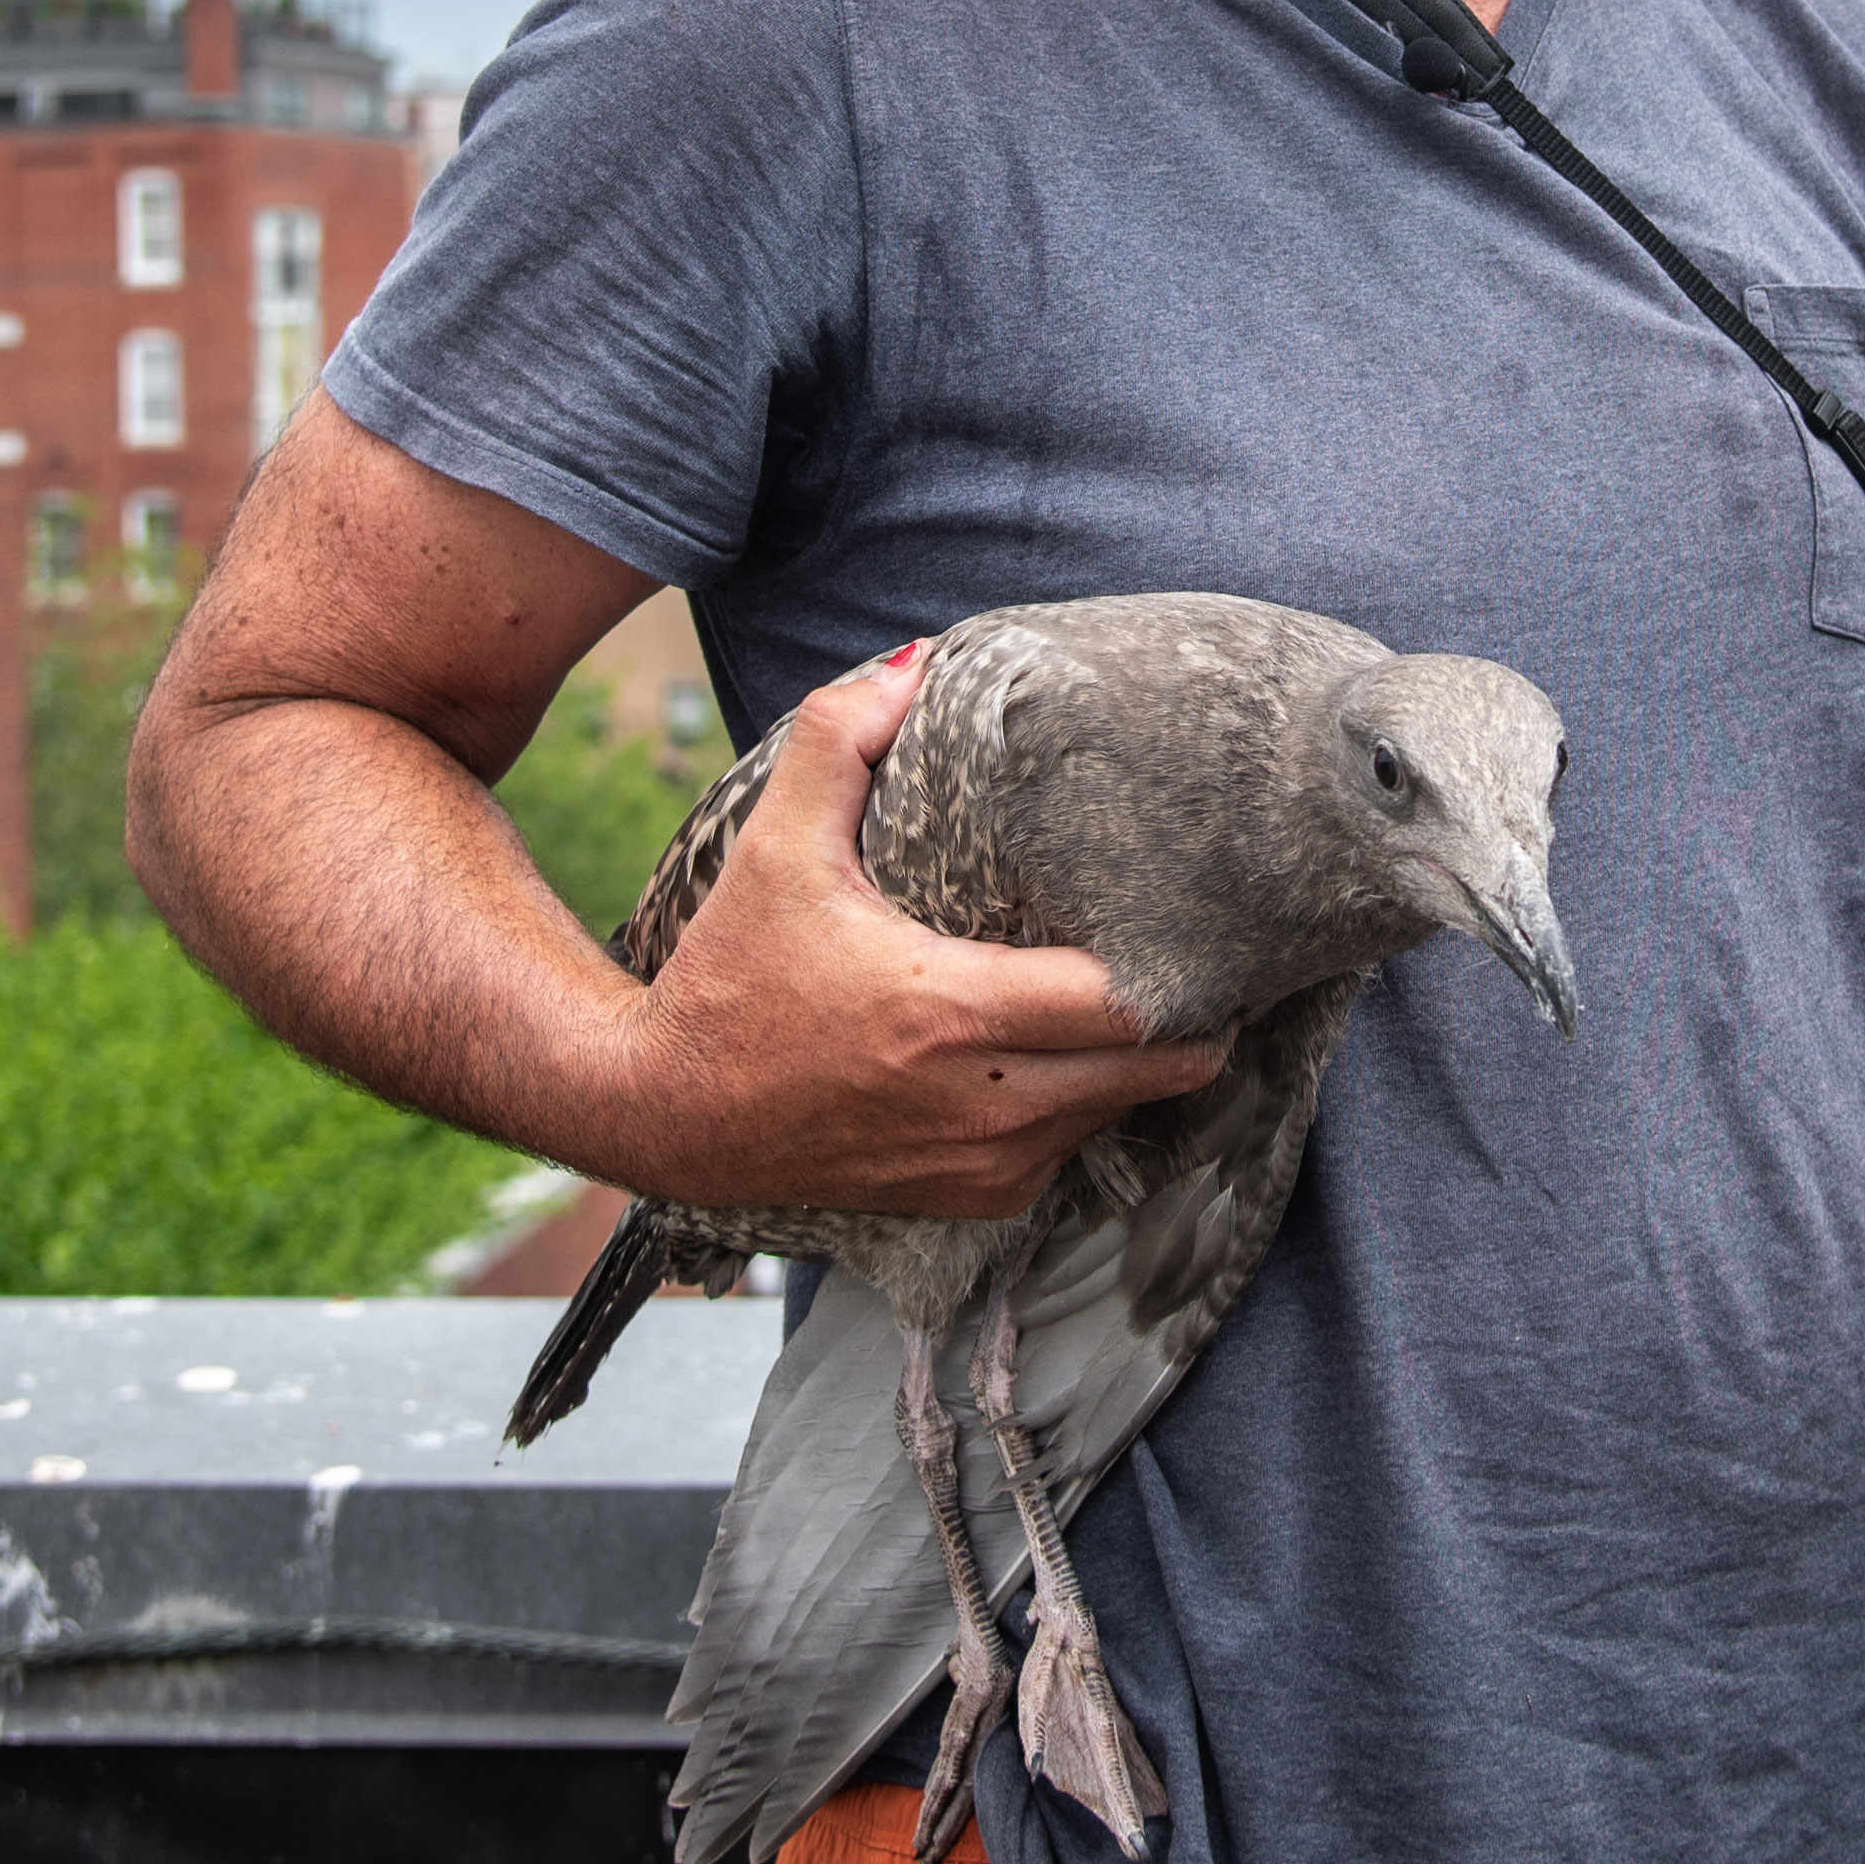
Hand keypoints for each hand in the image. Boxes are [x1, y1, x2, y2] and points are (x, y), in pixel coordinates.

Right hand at [595, 644, 1229, 1219]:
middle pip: (1159, 1070)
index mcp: (951, 1012)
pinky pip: (1071, 1151)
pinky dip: (1085, 1107)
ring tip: (1136, 992)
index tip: (1194, 915)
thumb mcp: (774, 848)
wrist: (666, 1113)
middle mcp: (984, 1103)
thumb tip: (912, 664)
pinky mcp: (972, 1199)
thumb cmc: (730, 977)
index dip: (1176, 962)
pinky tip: (1066, 1054)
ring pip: (1122, 1113)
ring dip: (1138, 1062)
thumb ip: (838, 741)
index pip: (1126, 1006)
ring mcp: (983, 1164)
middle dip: (1191, 1016)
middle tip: (1198, 952)